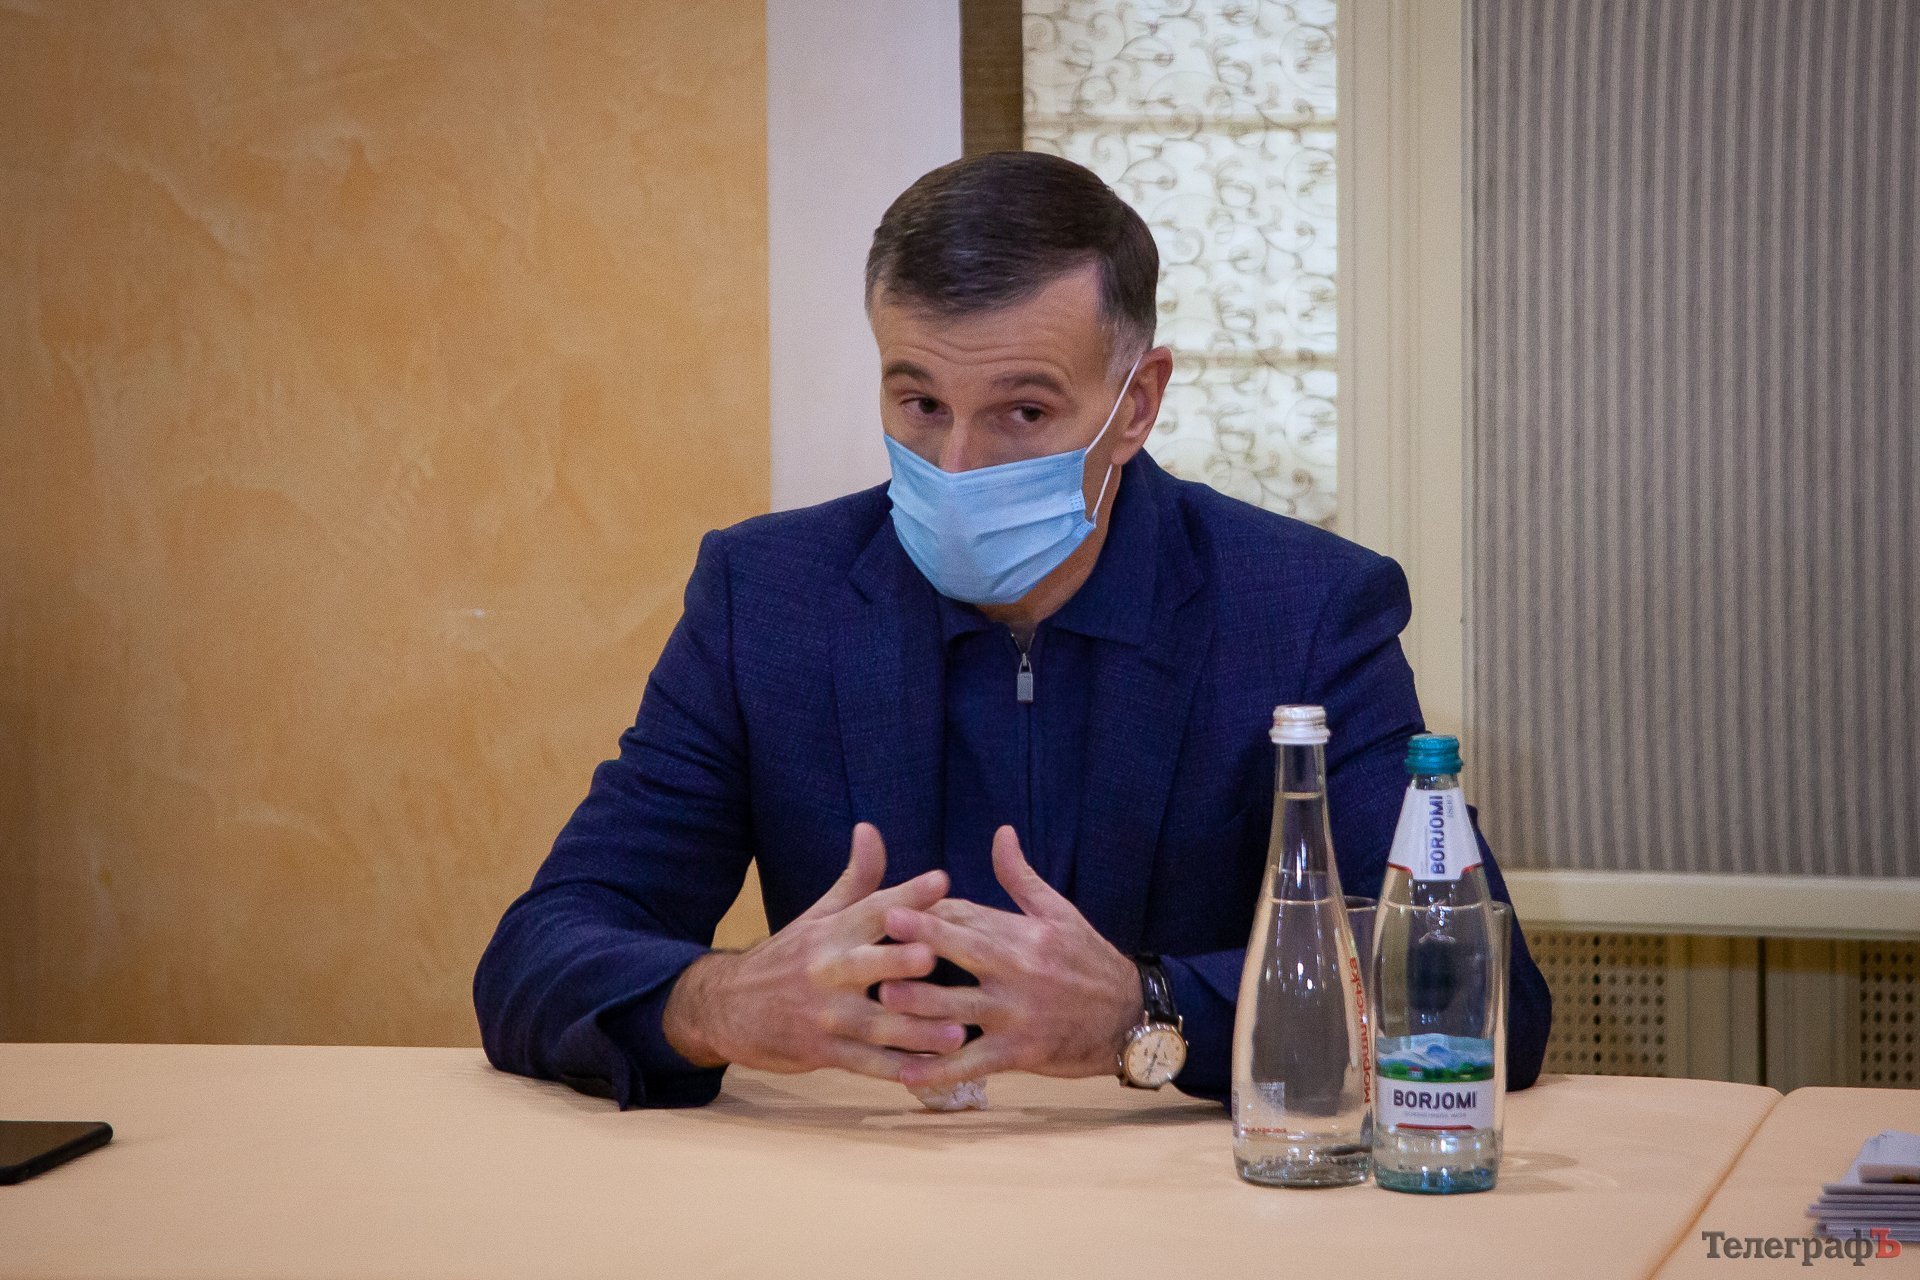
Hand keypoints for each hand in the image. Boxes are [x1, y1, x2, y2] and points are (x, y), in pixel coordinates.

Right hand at [661, 823, 966, 1080]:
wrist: (725, 1008)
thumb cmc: (786, 957)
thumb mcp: (816, 916)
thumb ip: (855, 879)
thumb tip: (870, 828)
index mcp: (830, 932)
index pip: (871, 909)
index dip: (906, 895)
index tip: (941, 880)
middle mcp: (827, 971)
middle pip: (867, 965)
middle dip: (900, 962)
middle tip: (935, 957)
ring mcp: (825, 1016)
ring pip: (875, 1025)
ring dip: (916, 1032)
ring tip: (956, 1033)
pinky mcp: (822, 1052)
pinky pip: (865, 1065)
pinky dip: (898, 1072)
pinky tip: (932, 1076)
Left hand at [877, 825, 1142, 1091]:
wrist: (1131, 1019)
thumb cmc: (1089, 961)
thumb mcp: (1060, 913)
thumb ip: (1021, 877)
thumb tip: (1000, 832)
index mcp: (1024, 934)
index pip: (970, 915)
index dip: (930, 909)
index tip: (891, 903)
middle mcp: (1019, 970)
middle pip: (963, 950)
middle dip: (921, 938)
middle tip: (879, 926)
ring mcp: (1017, 1014)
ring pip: (960, 1007)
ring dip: (919, 1004)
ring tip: (880, 999)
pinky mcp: (1020, 1053)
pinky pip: (974, 1062)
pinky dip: (941, 1071)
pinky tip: (907, 1075)